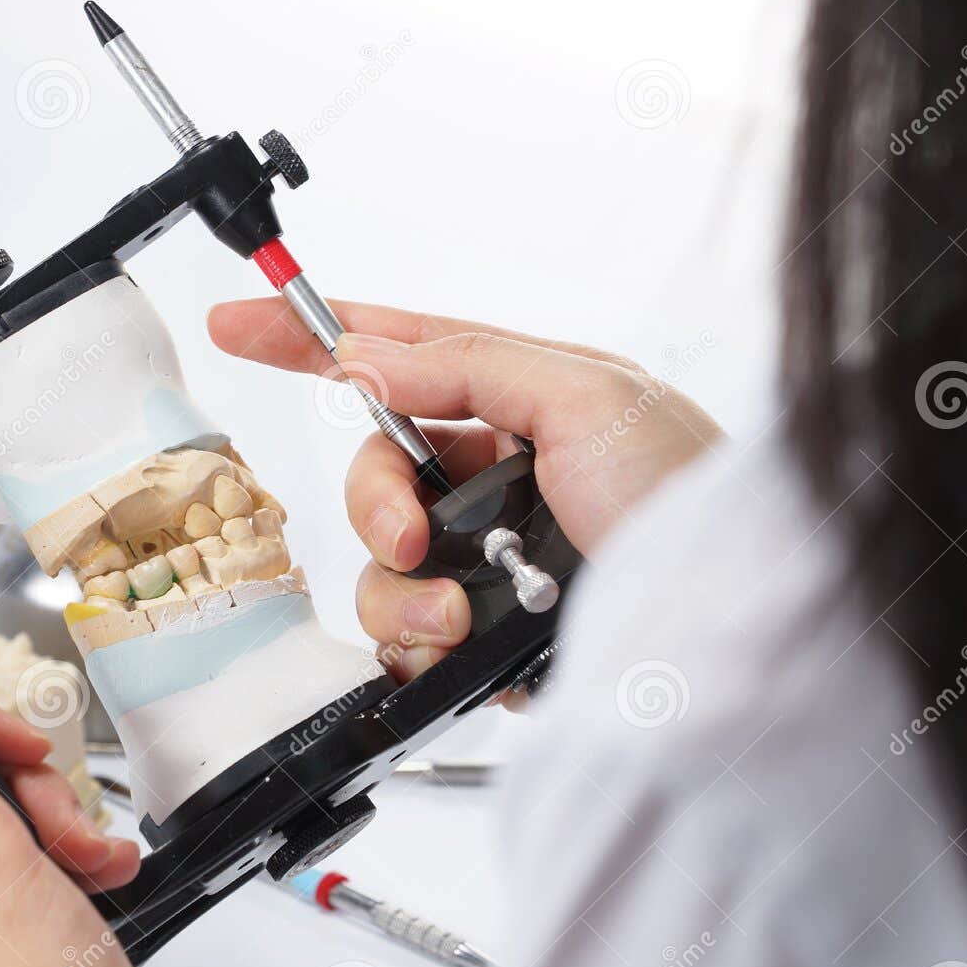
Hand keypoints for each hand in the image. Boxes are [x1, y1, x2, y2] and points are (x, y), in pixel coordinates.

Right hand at [208, 299, 723, 679]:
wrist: (726, 637)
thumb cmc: (692, 503)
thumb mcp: (591, 397)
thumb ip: (470, 365)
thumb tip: (368, 356)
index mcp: (525, 402)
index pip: (398, 356)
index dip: (314, 337)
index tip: (240, 319)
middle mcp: (499, 478)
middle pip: (378, 472)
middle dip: (377, 504)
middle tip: (414, 535)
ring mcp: (488, 560)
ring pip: (380, 559)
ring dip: (401, 587)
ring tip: (456, 613)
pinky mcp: (481, 634)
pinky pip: (400, 632)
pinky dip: (413, 643)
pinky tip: (457, 646)